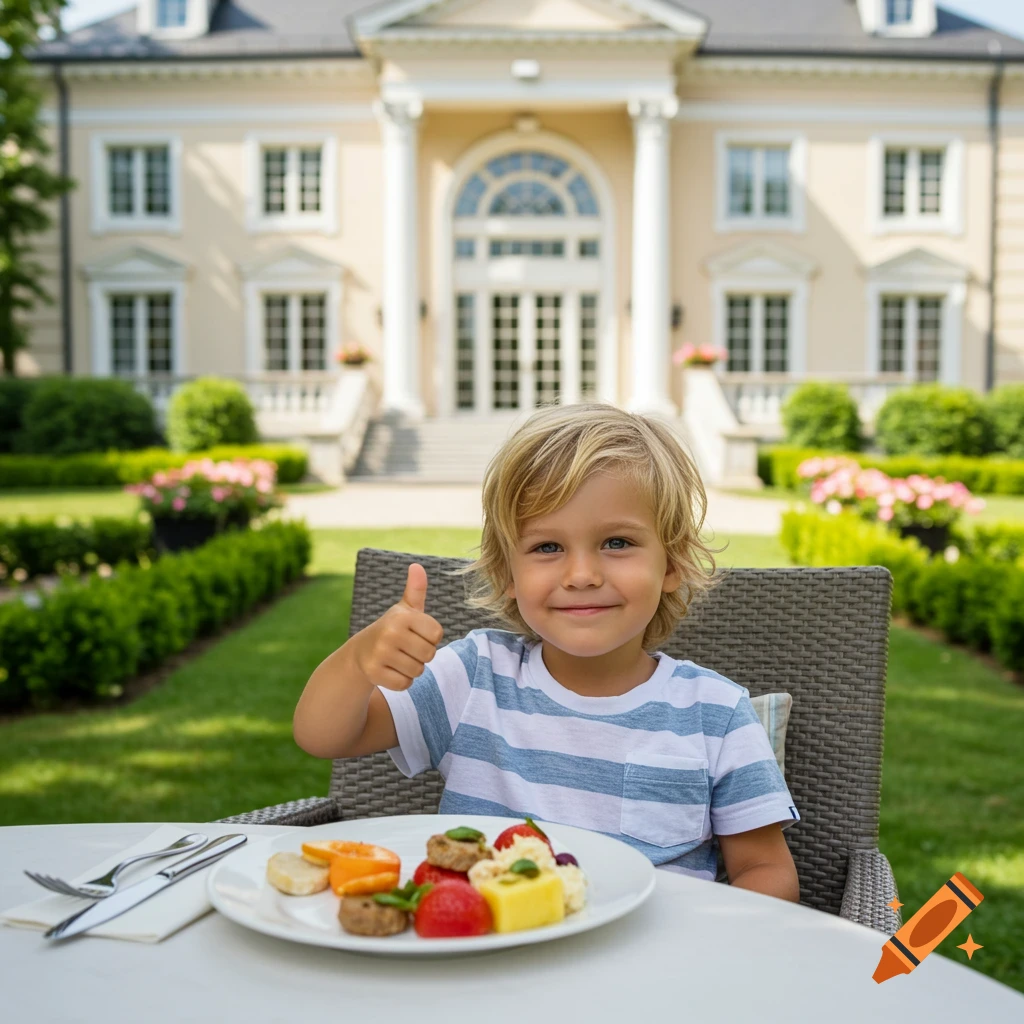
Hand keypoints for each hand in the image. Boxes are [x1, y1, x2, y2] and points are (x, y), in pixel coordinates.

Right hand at [351, 563, 444, 691]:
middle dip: (422, 655)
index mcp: (402, 616)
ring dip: (412, 669)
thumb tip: (417, 566)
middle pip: (429, 654)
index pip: (437, 634)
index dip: (430, 638)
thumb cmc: (392, 629)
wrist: (361, 652)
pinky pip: (405, 684)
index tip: (416, 634)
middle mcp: (390, 632)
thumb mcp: (405, 609)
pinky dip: (401, 681)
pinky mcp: (374, 673)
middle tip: (407, 649)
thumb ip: (416, 590)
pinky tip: (390, 670)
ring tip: (398, 659)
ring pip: (418, 671)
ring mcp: (380, 653)